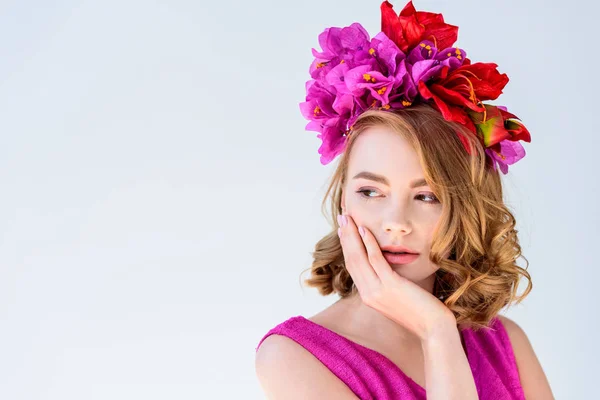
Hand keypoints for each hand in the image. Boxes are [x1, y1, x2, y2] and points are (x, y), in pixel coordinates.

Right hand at [337, 213, 455, 340]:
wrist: (434, 330)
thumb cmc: (422, 312)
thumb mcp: (399, 297)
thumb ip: (389, 283)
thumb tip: (387, 266)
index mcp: (369, 296)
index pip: (352, 267)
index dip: (346, 246)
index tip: (343, 230)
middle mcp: (369, 294)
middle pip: (351, 260)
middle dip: (345, 236)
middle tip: (341, 217)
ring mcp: (378, 291)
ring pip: (358, 258)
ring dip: (351, 235)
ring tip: (348, 218)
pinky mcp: (390, 286)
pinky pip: (375, 260)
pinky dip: (368, 243)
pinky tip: (364, 229)